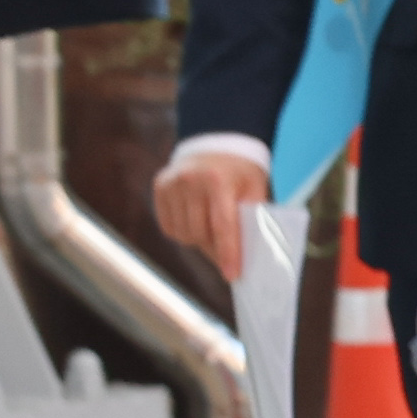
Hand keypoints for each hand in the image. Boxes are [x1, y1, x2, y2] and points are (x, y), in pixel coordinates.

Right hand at [151, 141, 271, 278]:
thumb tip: (249, 257)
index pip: (222, 226)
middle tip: (229, 258)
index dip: (228, 253)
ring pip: (183, 233)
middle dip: (215, 250)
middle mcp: (190, 181)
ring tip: (214, 236)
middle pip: (200, 233)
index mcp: (218, 180)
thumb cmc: (242, 172)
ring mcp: (171, 184)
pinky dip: (184, 233)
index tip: (232, 275)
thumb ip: (253, 219)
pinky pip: (169, 226)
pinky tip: (197, 224)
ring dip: (199, 242)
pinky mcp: (160, 188)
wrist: (216, 143)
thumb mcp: (256, 189)